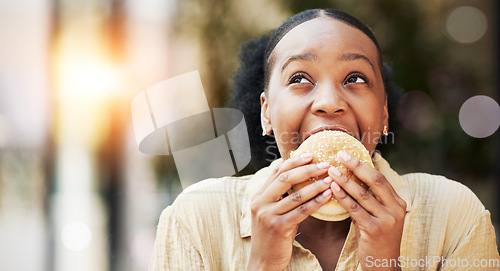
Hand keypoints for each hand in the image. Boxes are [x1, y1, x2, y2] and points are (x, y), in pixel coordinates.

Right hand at [247, 153, 333, 270]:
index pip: (276, 172)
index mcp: (258, 196)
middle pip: (285, 178)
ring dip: (316, 185)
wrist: (263, 261)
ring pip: (296, 195)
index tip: (311, 154)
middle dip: (307, 169)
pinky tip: (328, 195)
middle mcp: (260, 203)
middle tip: (324, 164)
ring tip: (331, 178)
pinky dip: (317, 201)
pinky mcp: (279, 227)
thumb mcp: (270, 212)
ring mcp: (268, 215)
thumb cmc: (272, 235)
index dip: (294, 161)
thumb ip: (279, 195)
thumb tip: (294, 174)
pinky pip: (302, 211)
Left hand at [328, 151, 406, 270]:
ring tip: (331, 170)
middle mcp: (396, 209)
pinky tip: (332, 189)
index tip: (347, 154)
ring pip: (362, 194)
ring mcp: (387, 220)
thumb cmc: (376, 238)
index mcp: (398, 202)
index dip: (363, 165)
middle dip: (356, 166)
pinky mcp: (375, 230)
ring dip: (345, 180)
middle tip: (340, 155)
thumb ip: (370, 199)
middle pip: (375, 180)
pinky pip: (355, 209)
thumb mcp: (378, 216)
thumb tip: (350, 178)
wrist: (384, 266)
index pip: (380, 178)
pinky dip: (343, 197)